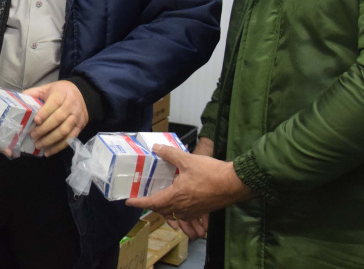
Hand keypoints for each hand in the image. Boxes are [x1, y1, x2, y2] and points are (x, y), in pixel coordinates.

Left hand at [25, 80, 88, 155]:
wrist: (82, 95)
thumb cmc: (60, 92)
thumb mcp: (47, 88)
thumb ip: (34, 93)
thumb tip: (18, 101)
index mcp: (62, 93)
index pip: (54, 103)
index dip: (45, 112)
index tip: (35, 121)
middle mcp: (71, 105)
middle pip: (58, 119)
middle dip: (44, 129)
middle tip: (32, 135)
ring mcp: (77, 117)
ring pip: (64, 130)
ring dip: (50, 140)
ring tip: (38, 145)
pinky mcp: (80, 127)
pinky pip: (70, 139)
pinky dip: (59, 147)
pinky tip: (48, 152)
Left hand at [125, 144, 252, 237]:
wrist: (235, 183)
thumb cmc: (211, 173)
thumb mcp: (187, 160)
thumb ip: (170, 154)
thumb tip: (156, 147)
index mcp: (175, 196)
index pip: (152, 202)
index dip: (139, 202)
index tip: (129, 201)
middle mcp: (183, 207)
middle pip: (162, 210)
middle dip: (151, 206)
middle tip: (143, 198)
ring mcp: (193, 211)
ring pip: (174, 215)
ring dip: (165, 211)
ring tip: (159, 204)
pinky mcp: (203, 210)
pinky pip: (186, 216)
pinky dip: (179, 213)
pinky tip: (180, 206)